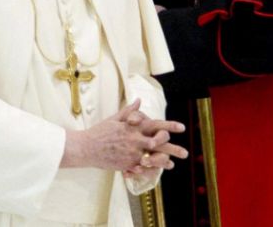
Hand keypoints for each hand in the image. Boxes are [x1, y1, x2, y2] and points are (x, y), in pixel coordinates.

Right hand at [61, 99, 186, 172]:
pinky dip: (150, 170)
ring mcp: (131, 154)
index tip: (182, 127)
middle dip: (173, 149)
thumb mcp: (114, 118)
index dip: (170, 126)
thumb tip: (139, 101)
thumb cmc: (100, 132)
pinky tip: (156, 171)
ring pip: (153, 159)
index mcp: (133, 127)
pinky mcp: (126, 165)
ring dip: (164, 162)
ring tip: (171, 164)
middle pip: (159, 144)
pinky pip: (142, 169)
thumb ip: (129, 111)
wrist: (86, 147)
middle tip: (185, 153)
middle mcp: (135, 140)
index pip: (156, 125)